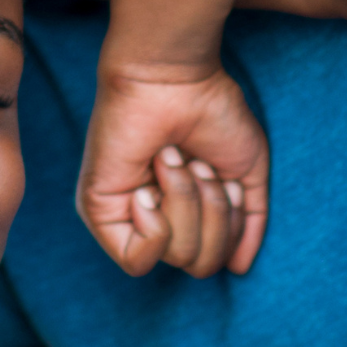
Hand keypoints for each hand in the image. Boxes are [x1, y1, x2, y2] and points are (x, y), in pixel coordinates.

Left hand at [79, 50, 268, 275]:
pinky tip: (149, 190)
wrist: (175, 79)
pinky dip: (157, 228)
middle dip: (212, 214)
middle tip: (197, 165)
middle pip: (199, 264)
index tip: (224, 179)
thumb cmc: (211, 112)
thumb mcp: (244, 172)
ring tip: (172, 160)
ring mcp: (125, 215)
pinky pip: (136, 260)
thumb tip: (238, 267)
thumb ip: (247, 222)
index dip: (229, 227)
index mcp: (183, 212)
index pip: (213, 259)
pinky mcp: (99, 208)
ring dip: (186, 202)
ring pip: (176, 257)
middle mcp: (153, 218)